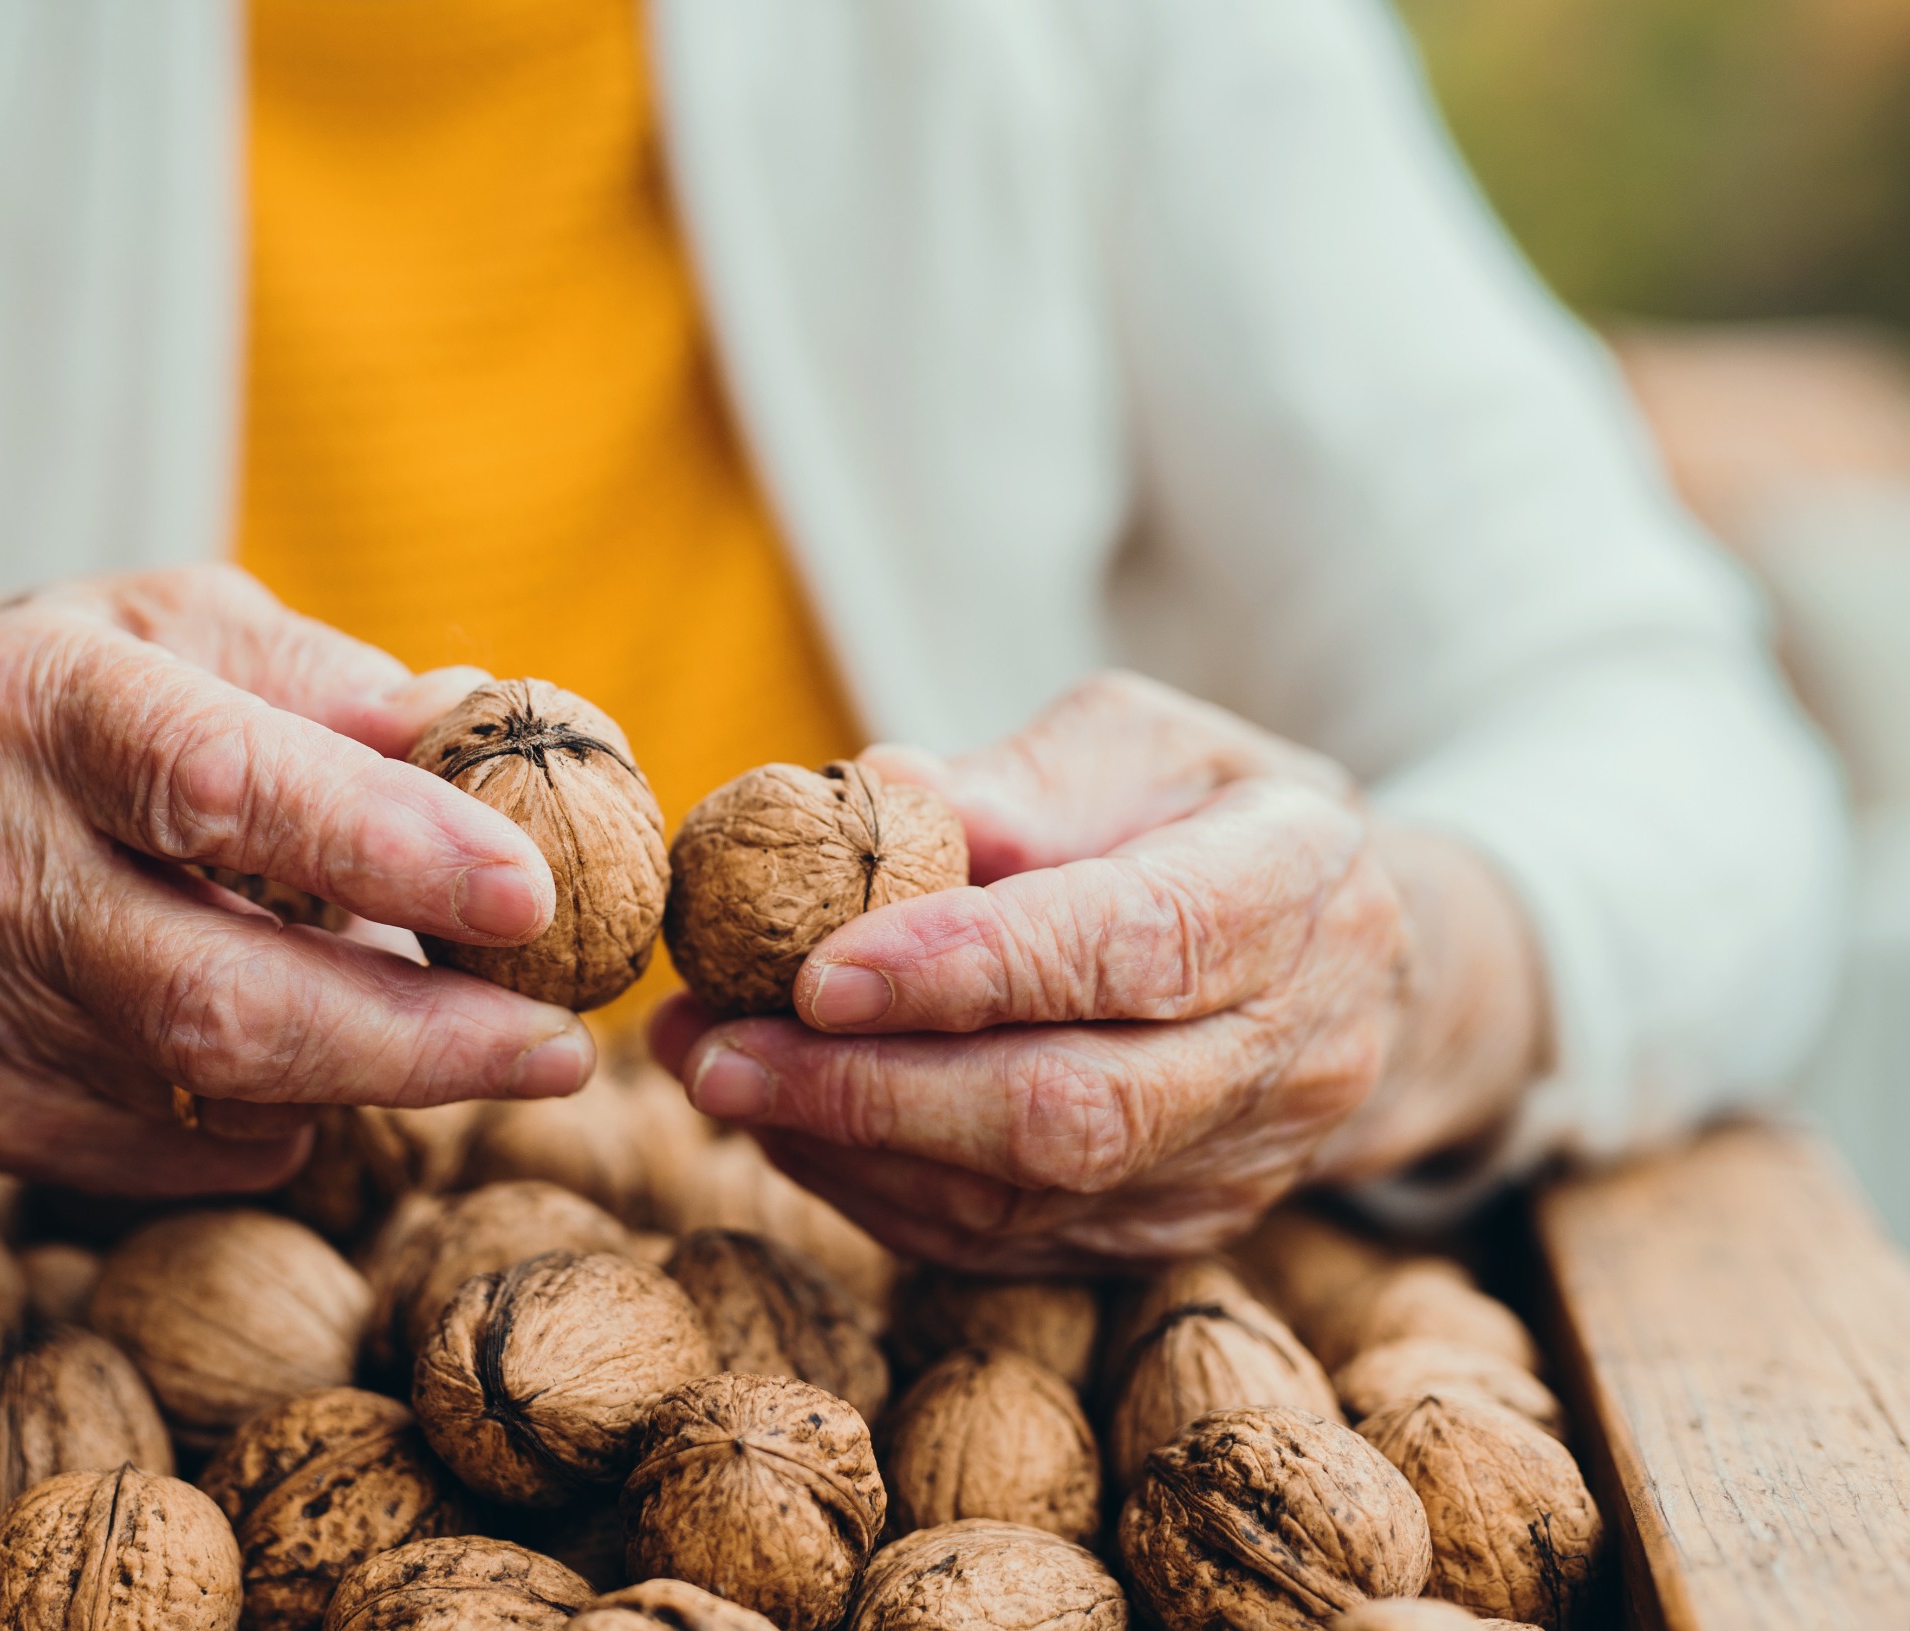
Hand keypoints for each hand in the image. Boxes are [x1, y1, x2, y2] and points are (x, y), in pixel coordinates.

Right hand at [0, 565, 594, 1194]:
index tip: (530, 891)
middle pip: (221, 995)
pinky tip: (313, 1058)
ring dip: (373, 1072)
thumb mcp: (174, 629)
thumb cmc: (61, 706)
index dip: (384, 846)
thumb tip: (483, 729)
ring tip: (464, 1030)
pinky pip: (184, 1153)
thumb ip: (329, 680)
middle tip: (559, 1042)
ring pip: (213, 1089)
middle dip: (420, 1037)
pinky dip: (284, 1115)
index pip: (217, 782)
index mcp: (38, 703)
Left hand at [649, 672, 1544, 1269]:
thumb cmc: (1209, 820)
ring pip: (1025, 1199)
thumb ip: (1020, 778)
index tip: (817, 969)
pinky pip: (1005, 1245)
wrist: (1355, 967)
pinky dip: (873, 1189)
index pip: (1134, 945)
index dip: (971, 967)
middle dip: (872, 1089)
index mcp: (1295, 889)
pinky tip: (786, 1123)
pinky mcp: (1166, 1236)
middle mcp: (1288, 1050)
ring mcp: (1234, 1168)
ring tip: (713, 1069)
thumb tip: (881, 796)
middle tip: (716, 1052)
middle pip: (1074, 1110)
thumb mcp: (1143, 745)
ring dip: (843, 1145)